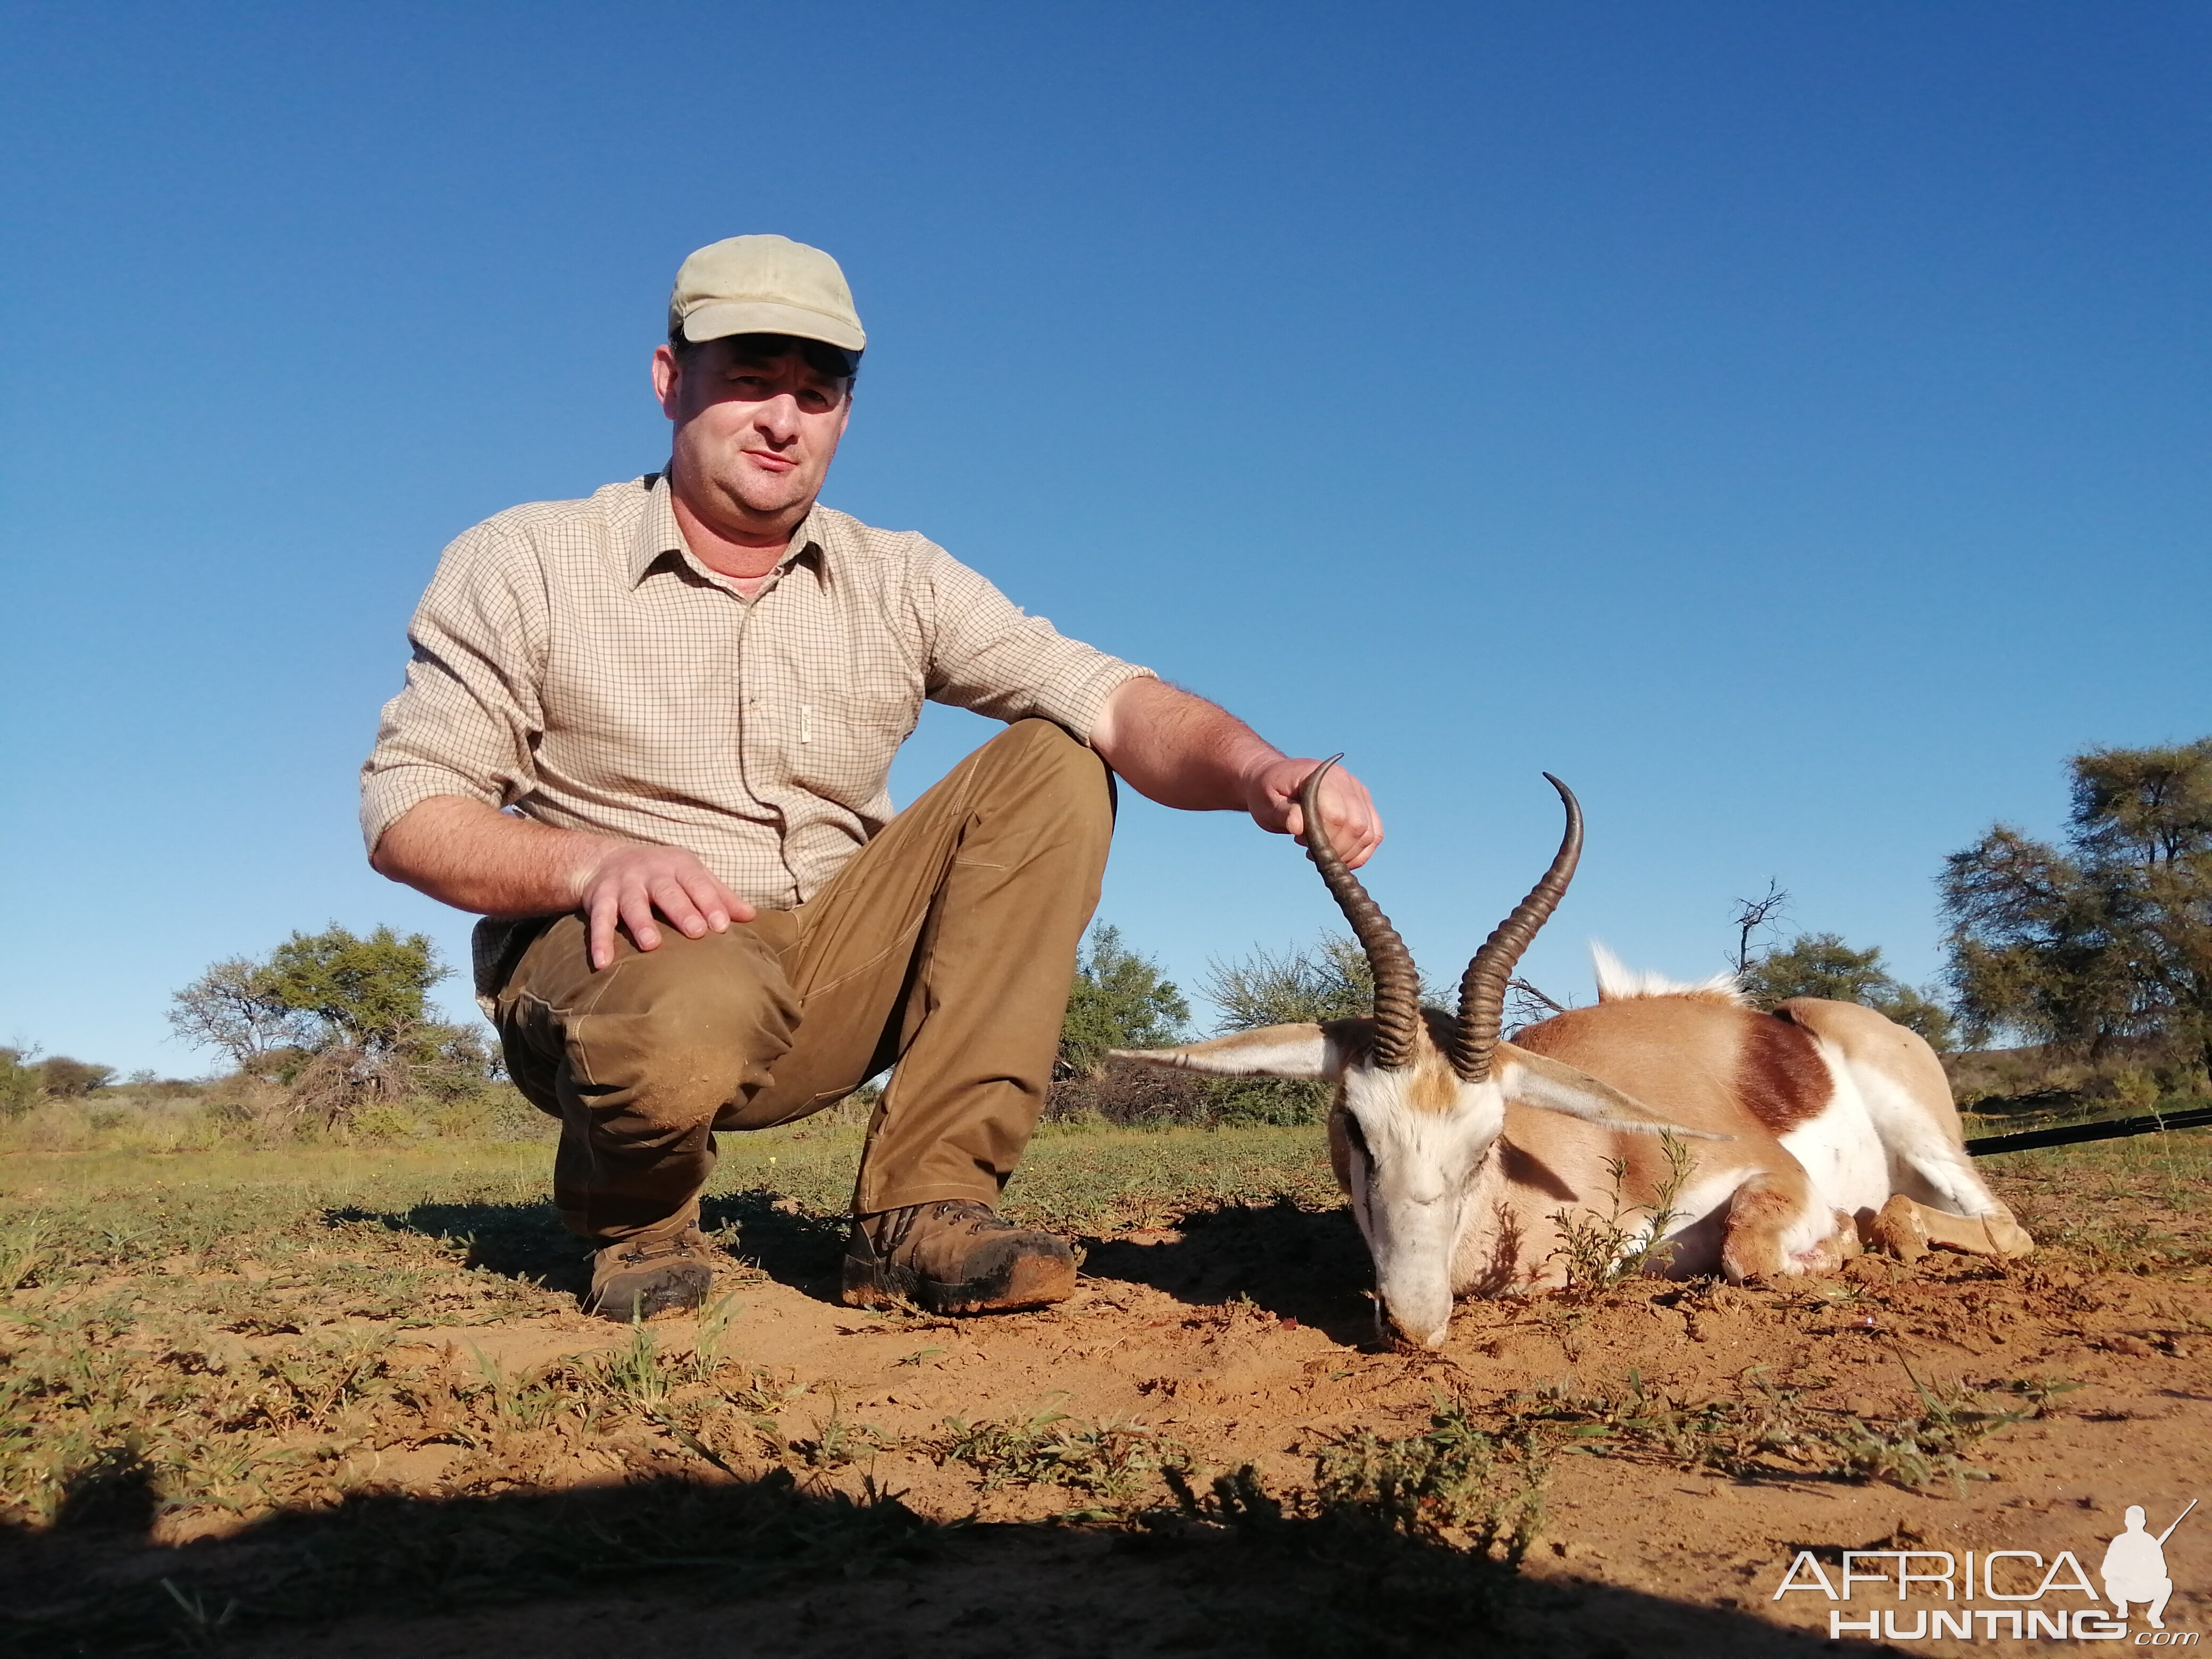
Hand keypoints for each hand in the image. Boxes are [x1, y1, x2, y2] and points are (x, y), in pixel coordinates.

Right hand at [576, 844, 755, 969]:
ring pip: (632, 904)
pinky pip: (598, 921)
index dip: (710, 902)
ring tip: (650, 945)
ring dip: (640, 923)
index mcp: (679, 866)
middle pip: (667, 892)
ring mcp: (623, 885)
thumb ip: (720, 895)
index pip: (698, 883)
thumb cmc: (663, 874)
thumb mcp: (692, 876)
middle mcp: (650, 873)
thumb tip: (752, 916)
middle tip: (696, 931)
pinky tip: (603, 962)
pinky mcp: (599, 899)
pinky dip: (600, 941)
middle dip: (682, 910)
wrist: (605, 860)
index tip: (723, 925)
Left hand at [1243, 756, 1383, 868]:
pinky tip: (1341, 857)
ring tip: (1322, 851)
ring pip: (1370, 833)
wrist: (1274, 779)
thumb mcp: (1266, 803)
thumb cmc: (1268, 791)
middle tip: (1311, 851)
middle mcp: (1346, 781)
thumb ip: (1283, 813)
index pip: (1337, 816)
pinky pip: (1375, 833)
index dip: (1325, 839)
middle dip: (1336, 849)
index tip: (1303, 843)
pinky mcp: (1364, 804)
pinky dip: (1361, 852)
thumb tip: (1298, 825)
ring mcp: (1359, 792)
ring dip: (1348, 853)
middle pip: (1358, 827)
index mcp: (1322, 777)